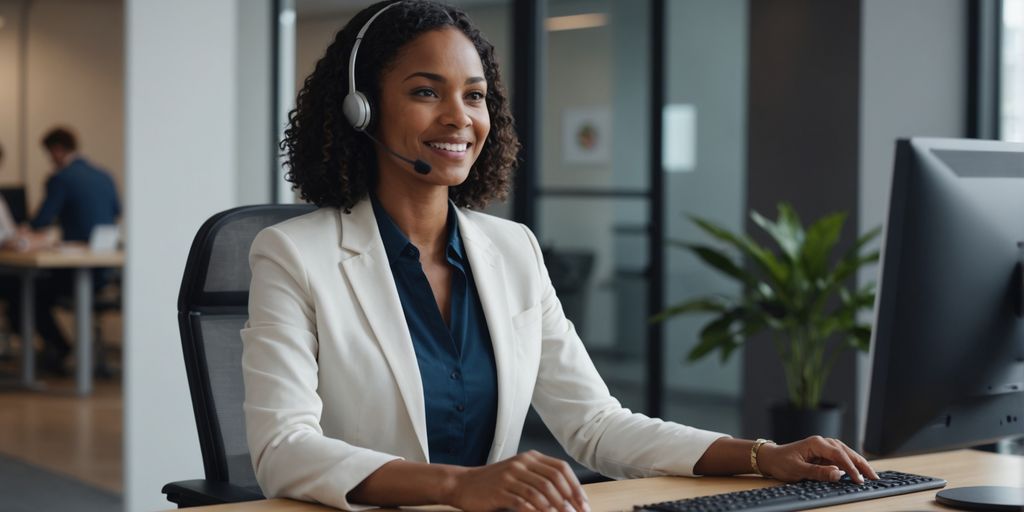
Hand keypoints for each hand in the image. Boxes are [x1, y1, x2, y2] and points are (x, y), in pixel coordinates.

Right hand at [445, 450, 589, 511]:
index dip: (575, 486)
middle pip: (553, 480)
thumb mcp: (519, 474)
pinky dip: (536, 511)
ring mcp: (510, 476)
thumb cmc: (495, 483)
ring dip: (555, 507)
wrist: (463, 484)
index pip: (560, 468)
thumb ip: (540, 479)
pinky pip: (522, 501)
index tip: (583, 504)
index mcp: (530, 457)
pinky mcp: (499, 490)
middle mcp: (521, 463)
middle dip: (569, 499)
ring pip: (540, 491)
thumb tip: (569, 497)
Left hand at [757, 435, 878, 483]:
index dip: (850, 467)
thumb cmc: (782, 462)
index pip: (838, 454)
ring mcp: (825, 447)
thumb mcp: (798, 470)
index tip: (858, 479)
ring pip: (847, 453)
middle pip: (847, 452)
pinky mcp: (825, 453)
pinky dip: (852, 463)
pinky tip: (860, 470)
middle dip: (861, 464)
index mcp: (816, 443)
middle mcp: (823, 442)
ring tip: (871, 475)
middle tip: (874, 477)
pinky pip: (842, 457)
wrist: (771, 458)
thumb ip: (818, 472)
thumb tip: (838, 474)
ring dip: (859, 463)